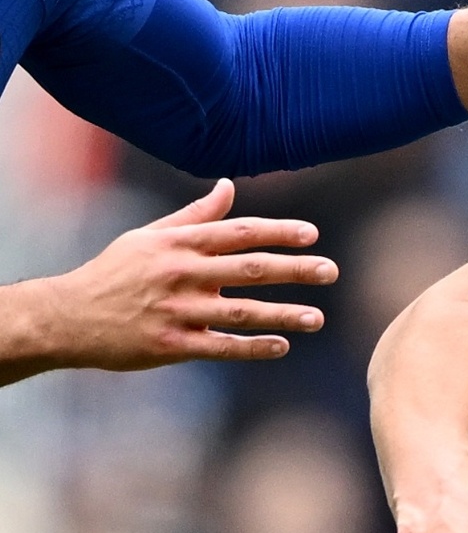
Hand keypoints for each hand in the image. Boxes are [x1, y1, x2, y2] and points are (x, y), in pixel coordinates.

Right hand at [2, 179, 332, 374]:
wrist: (69, 316)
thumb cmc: (114, 272)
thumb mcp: (149, 236)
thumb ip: (194, 215)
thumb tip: (228, 185)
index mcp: (178, 243)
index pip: (238, 232)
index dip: (278, 232)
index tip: (312, 235)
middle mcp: (181, 273)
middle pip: (250, 268)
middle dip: (295, 269)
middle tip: (331, 271)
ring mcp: (177, 310)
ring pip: (242, 311)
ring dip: (284, 315)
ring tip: (318, 318)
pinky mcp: (172, 345)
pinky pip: (222, 346)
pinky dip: (254, 347)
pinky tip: (281, 347)